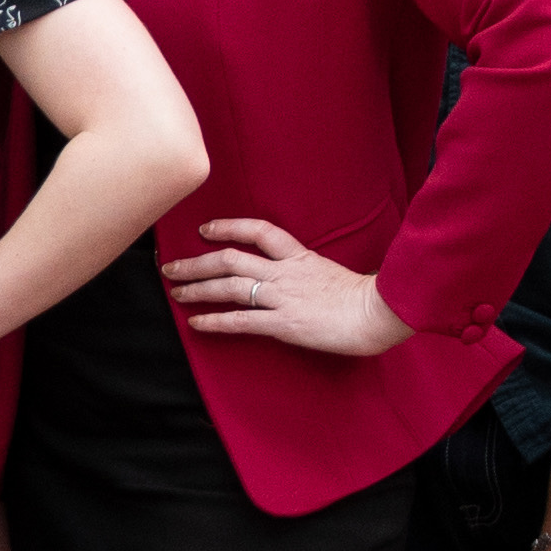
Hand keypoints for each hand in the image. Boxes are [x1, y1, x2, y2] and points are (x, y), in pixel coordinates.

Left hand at [163, 218, 414, 356]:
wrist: (379, 313)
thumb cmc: (366, 298)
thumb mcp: (331, 274)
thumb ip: (307, 273)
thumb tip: (294, 280)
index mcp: (298, 257)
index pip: (258, 231)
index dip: (228, 227)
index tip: (205, 229)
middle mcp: (284, 273)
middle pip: (230, 259)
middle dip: (196, 262)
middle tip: (171, 267)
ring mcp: (281, 296)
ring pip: (228, 286)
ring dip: (197, 288)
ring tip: (176, 292)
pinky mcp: (283, 323)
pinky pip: (240, 320)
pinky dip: (215, 321)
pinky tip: (196, 323)